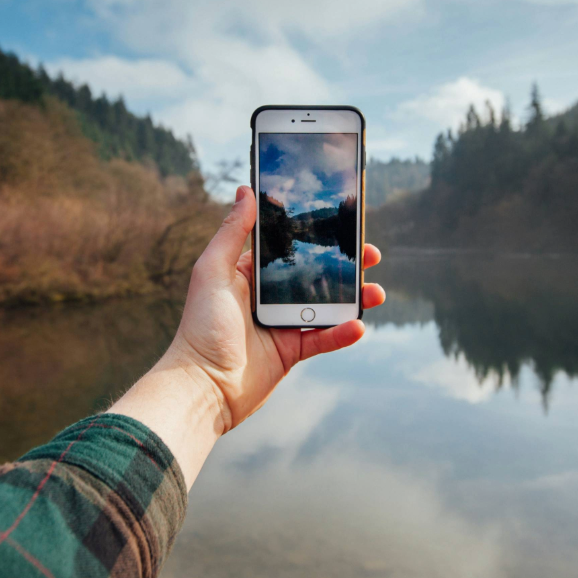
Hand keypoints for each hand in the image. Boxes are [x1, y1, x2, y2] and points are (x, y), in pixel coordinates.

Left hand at [167, 185, 384, 431]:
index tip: (340, 220)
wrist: (203, 385)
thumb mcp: (213, 271)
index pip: (289, 246)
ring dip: (354, 298)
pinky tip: (358, 325)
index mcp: (249, 274)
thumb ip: (232, 232)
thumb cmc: (201, 326)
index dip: (314, 234)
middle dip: (346, 264)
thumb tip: (246, 191)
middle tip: (370, 254)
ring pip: (326, 305)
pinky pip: (324, 339)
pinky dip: (343, 333)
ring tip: (375, 292)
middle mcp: (268, 296)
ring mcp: (282, 324)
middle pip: (315, 273)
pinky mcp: (292, 352)